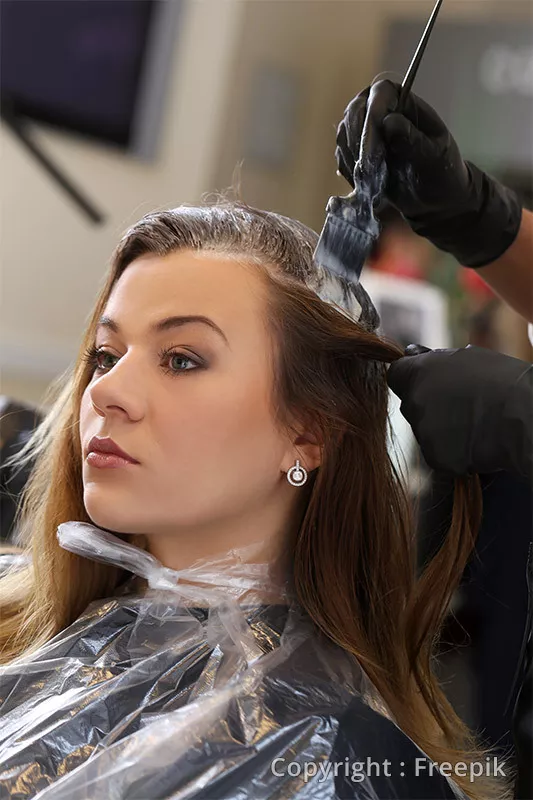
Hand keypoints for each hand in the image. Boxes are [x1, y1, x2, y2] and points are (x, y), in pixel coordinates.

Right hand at [335, 80, 521, 267]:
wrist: (435, 202)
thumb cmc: (442, 175)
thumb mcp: (434, 157)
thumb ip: (413, 140)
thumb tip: (389, 121)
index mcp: (407, 104)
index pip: (380, 94)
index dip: (371, 118)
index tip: (371, 152)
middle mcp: (384, 112)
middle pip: (355, 111)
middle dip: (358, 141)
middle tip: (368, 170)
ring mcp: (368, 133)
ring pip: (345, 133)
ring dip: (352, 158)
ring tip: (371, 179)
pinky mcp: (359, 154)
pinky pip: (343, 155)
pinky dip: (349, 170)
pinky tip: (366, 183)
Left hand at [387, 344, 532, 477]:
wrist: (524, 416)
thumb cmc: (502, 381)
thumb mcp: (467, 357)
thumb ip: (433, 359)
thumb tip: (411, 353)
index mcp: (417, 373)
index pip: (397, 375)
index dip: (412, 378)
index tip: (429, 381)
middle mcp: (414, 402)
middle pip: (411, 404)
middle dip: (428, 404)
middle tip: (461, 403)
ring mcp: (422, 432)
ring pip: (425, 430)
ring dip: (441, 428)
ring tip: (474, 421)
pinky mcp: (435, 457)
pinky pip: (438, 453)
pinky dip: (453, 450)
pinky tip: (475, 440)